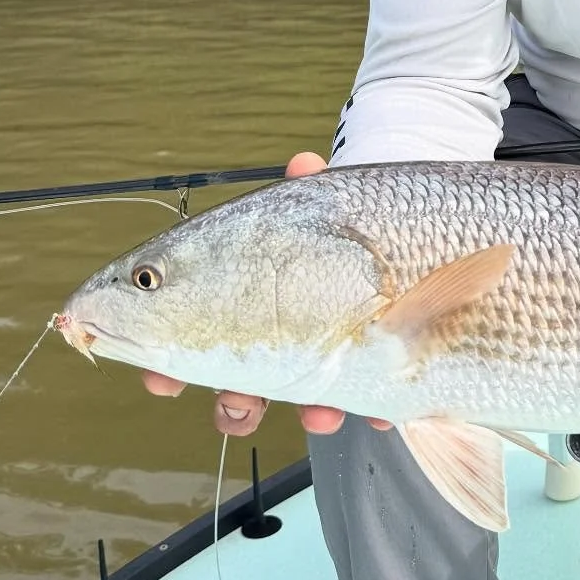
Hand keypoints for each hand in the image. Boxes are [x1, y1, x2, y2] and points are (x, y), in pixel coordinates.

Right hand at [140, 150, 393, 436]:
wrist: (415, 233)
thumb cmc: (347, 220)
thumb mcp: (325, 204)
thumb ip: (309, 189)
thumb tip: (304, 165)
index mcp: (253, 299)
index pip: (201, 334)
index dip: (174, 363)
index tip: (163, 376)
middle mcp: (283, 335)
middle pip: (243, 384)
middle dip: (236, 405)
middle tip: (238, 406)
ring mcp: (326, 359)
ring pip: (302, 402)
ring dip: (309, 414)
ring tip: (320, 414)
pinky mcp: (374, 372)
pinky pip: (369, 401)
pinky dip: (373, 408)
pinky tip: (382, 410)